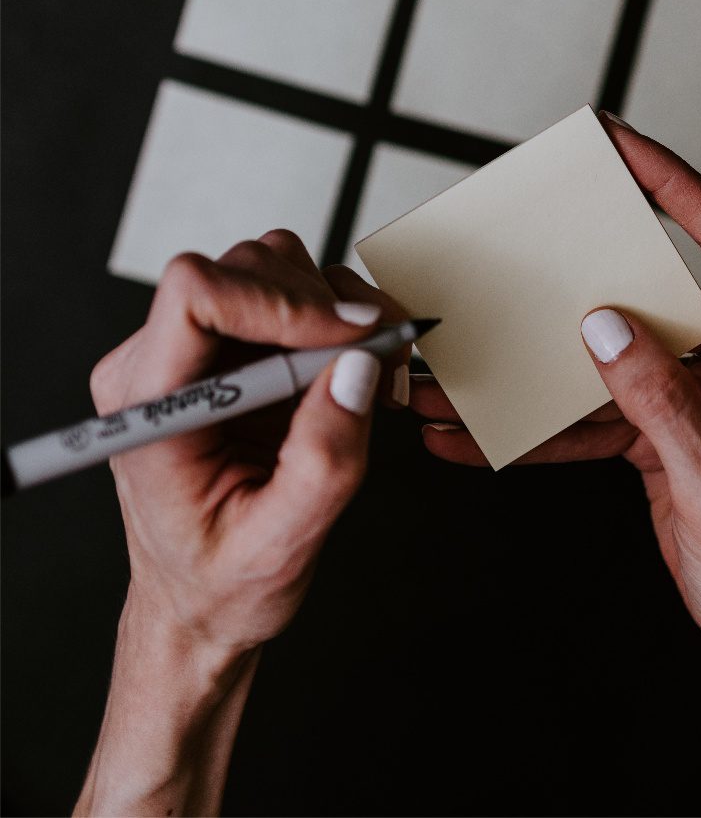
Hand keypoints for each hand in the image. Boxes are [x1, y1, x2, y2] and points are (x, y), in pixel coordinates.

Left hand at [77, 230, 409, 815]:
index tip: (346, 337)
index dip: (278, 300)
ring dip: (337, 310)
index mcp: (150, 405)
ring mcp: (195, 348)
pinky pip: (291, 293)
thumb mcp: (280, 546)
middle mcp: (159, 361)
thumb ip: (322, 463)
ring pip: (272, 267)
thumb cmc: (221, 585)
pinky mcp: (232, 345)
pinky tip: (356, 371)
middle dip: (324, 308)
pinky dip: (339, 319)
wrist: (200, 602)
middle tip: (380, 362)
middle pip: (244, 269)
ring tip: (372, 372)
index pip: (194, 295)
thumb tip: (357, 367)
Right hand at [412, 116, 700, 815]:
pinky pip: (595, 410)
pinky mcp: (666, 431)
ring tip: (469, 357)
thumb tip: (607, 329)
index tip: (624, 146)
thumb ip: (665, 407)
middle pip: (656, 284)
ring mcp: (699, 397)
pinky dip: (542, 420)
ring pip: (610, 352)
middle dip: (586, 257)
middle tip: (533, 221)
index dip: (677, 185)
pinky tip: (484, 432)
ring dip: (540, 359)